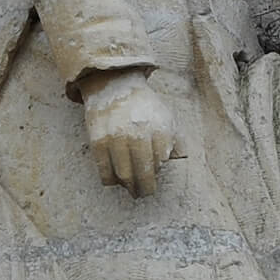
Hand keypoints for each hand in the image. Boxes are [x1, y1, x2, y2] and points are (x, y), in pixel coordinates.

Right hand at [78, 68, 182, 195]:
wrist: (114, 86)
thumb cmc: (145, 108)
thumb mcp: (167, 118)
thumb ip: (177, 139)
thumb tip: (181, 159)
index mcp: (158, 129)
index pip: (160, 164)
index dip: (157, 173)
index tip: (154, 177)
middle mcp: (137, 134)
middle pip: (143, 174)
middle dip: (144, 188)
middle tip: (143, 193)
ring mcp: (116, 138)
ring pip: (124, 176)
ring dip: (128, 186)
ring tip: (130, 187)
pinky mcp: (98, 141)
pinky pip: (104, 171)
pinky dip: (110, 180)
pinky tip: (115, 179)